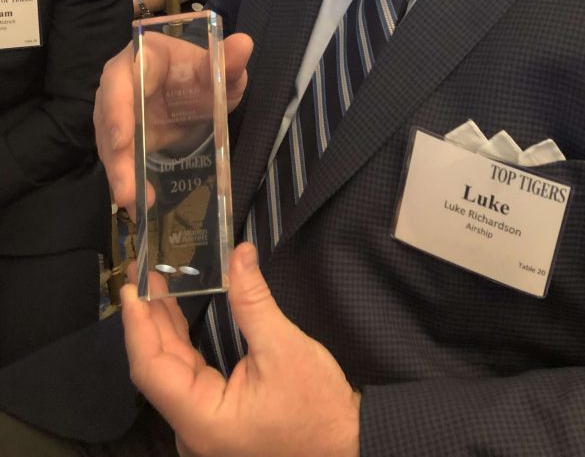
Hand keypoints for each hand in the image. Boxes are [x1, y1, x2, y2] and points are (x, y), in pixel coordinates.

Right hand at [95, 32, 252, 217]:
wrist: (196, 93)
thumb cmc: (202, 74)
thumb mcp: (220, 70)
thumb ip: (229, 61)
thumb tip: (245, 43)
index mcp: (142, 56)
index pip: (120, 77)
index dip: (116, 108)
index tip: (122, 139)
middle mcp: (121, 84)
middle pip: (107, 117)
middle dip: (115, 154)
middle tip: (125, 188)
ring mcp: (118, 113)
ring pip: (110, 144)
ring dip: (119, 174)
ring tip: (133, 201)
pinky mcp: (123, 139)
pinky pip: (120, 160)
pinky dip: (128, 182)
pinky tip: (138, 205)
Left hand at [122, 243, 360, 456]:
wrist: (346, 442)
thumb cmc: (316, 404)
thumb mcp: (283, 347)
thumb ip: (252, 300)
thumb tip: (238, 252)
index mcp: (202, 419)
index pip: (151, 368)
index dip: (137, 325)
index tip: (131, 287)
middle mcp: (193, 428)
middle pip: (158, 368)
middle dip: (147, 318)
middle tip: (140, 273)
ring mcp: (202, 425)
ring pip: (170, 371)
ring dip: (161, 327)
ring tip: (152, 285)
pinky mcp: (215, 417)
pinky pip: (187, 377)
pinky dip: (179, 343)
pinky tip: (174, 315)